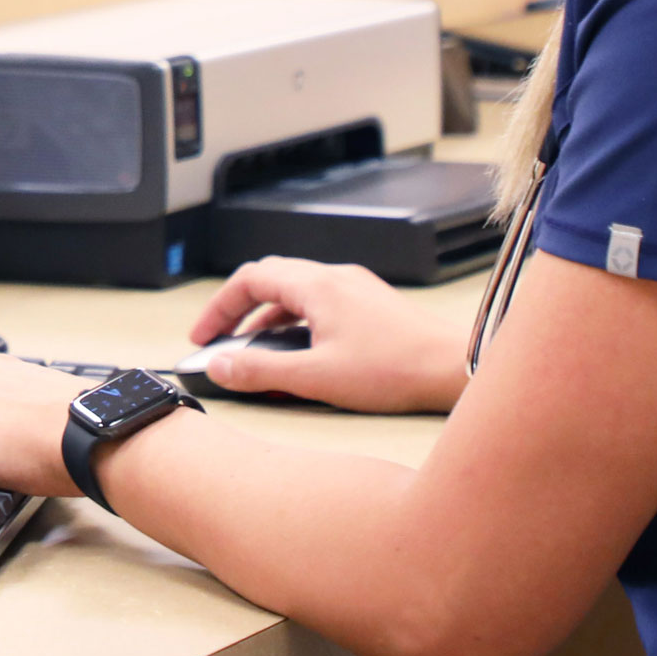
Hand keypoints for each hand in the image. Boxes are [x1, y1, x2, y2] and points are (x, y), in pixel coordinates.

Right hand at [184, 256, 467, 413]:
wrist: (453, 367)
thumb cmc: (396, 369)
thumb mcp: (316, 377)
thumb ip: (261, 371)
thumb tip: (219, 365)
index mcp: (317, 286)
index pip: (249, 278)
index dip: (219, 307)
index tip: (204, 335)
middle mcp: (336, 279)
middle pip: (270, 278)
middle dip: (239, 308)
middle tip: (221, 337)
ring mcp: (356, 289)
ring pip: (296, 291)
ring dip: (268, 317)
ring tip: (256, 350)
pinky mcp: (371, 305)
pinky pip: (320, 302)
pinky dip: (296, 322)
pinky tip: (301, 352)